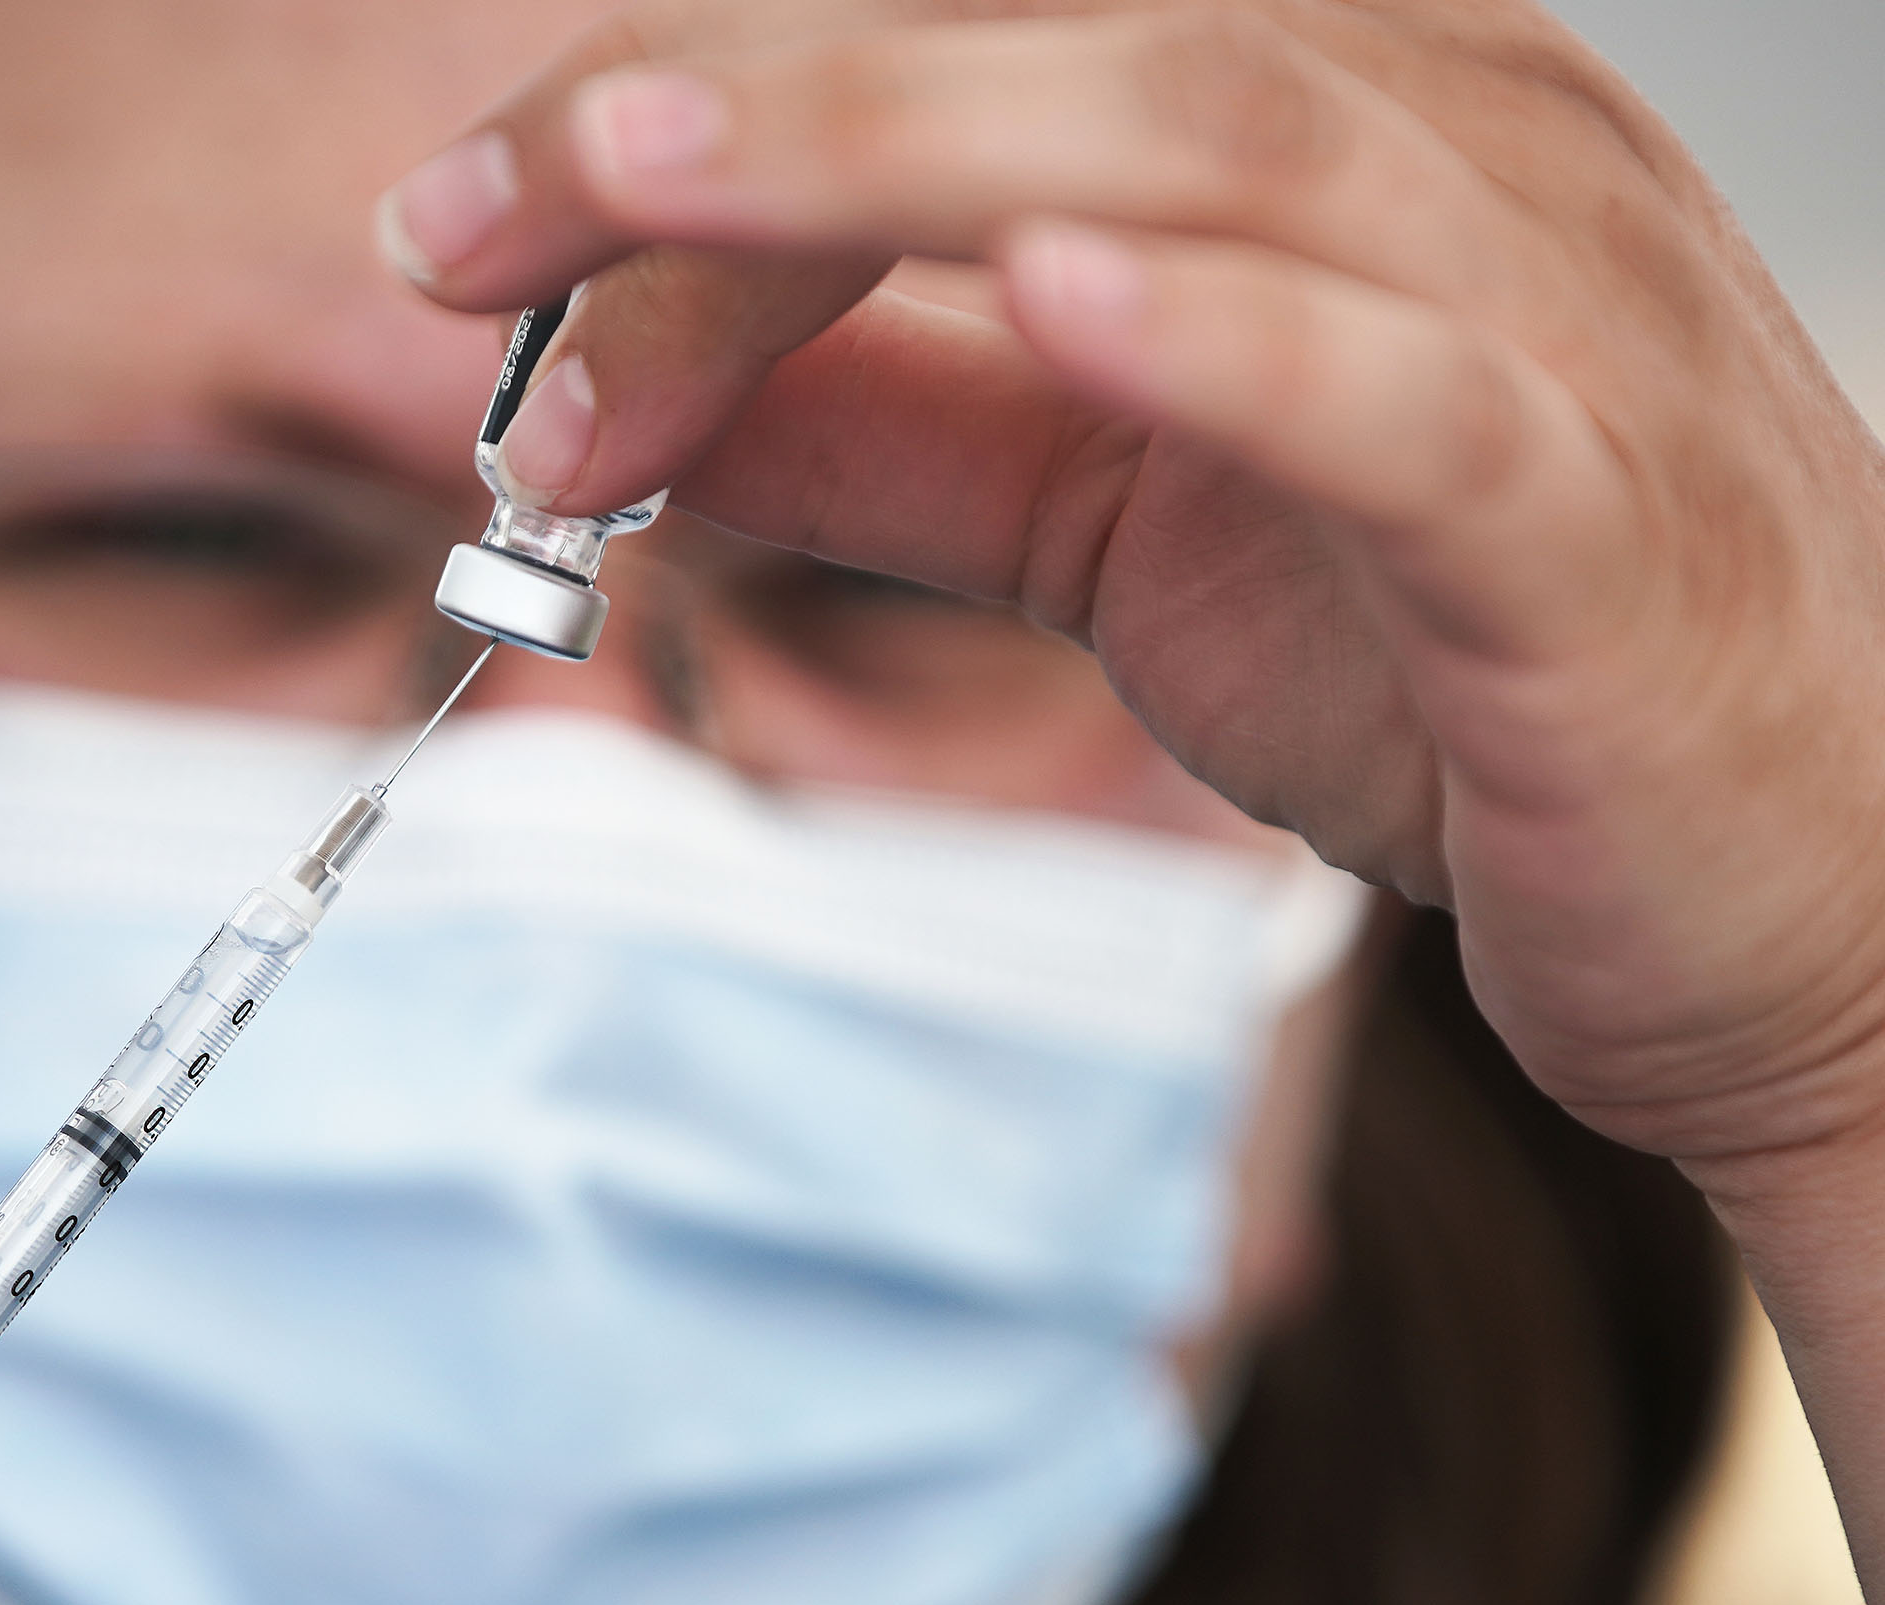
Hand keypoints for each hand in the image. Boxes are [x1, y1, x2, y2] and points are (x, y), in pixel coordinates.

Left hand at [381, 0, 1884, 1561]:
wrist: (1781, 907)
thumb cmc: (1466, 676)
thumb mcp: (1122, 524)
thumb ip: (903, 434)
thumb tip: (638, 392)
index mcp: (1310, 113)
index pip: (951, 32)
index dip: (677, 118)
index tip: (461, 244)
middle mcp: (1442, 140)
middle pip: (1043, 29)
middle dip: (719, 107)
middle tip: (465, 224)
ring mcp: (1545, 308)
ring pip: (1208, 132)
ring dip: (890, 145)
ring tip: (637, 176)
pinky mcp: (1598, 518)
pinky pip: (1406, 392)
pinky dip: (1221, 337)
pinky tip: (1043, 298)